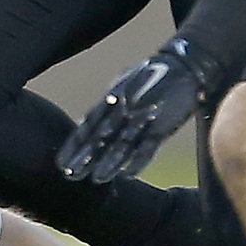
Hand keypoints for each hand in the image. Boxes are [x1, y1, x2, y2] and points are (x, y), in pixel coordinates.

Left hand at [56, 37, 220, 184]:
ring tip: (97, 179)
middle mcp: (123, 110)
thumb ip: (109, 102)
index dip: (74, 145)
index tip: (61, 163)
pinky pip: (148, 147)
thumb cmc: (152, 76)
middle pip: (101, 137)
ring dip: (109, 163)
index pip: (88, 126)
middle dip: (85, 157)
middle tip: (70, 174)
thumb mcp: (125, 84)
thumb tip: (89, 120)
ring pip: (122, 145)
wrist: (185, 67)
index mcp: (112, 100)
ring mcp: (142, 119)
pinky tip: (127, 175)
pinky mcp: (162, 127)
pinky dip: (138, 162)